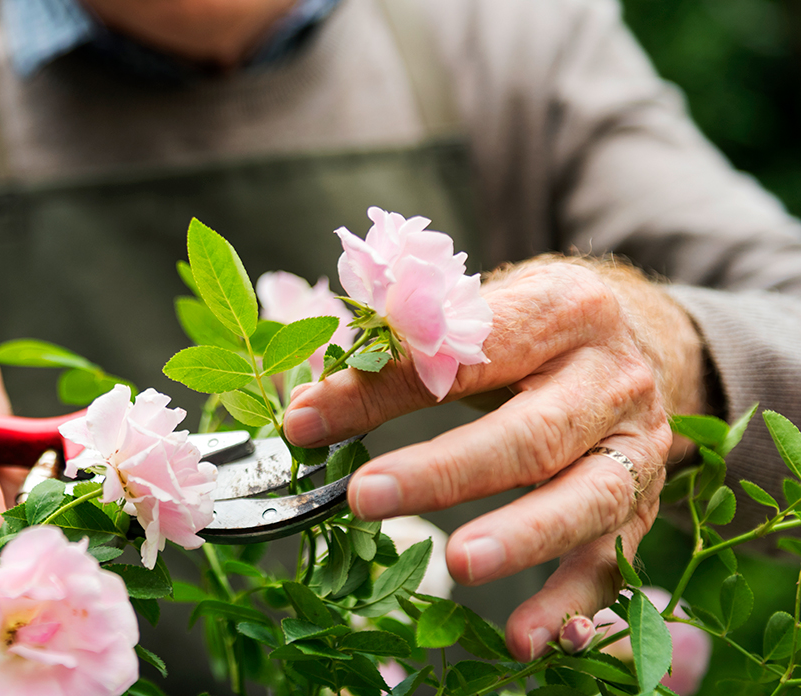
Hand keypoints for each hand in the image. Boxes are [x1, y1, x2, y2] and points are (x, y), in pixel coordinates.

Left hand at [283, 256, 706, 660]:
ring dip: (521, 539)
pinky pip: (612, 560)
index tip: (307, 421)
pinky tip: (527, 640)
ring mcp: (637, 446)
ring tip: (459, 564)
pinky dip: (571, 605)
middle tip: (366, 497)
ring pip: (585, 499)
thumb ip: (400, 352)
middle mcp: (610, 377)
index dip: (382, 388)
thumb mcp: (480, 314)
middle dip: (445, 471)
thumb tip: (308, 408)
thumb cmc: (534, 328)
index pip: (465, 351)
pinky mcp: (643, 503)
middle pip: (530, 432)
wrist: (643, 340)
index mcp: (560, 310)